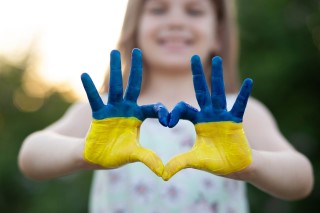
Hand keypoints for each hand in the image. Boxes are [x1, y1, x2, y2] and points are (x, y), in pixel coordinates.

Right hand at [81, 48, 167, 176]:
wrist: (95, 158)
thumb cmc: (115, 155)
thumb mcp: (133, 156)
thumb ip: (148, 159)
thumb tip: (165, 172)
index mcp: (137, 118)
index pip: (152, 109)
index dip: (161, 111)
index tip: (169, 119)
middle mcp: (125, 109)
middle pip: (132, 86)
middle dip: (136, 69)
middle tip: (138, 51)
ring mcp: (111, 109)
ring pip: (114, 86)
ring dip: (114, 70)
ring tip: (113, 51)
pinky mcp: (97, 113)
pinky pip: (93, 99)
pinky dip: (89, 88)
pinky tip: (84, 74)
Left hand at [162, 55, 252, 179]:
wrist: (238, 168)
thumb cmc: (218, 163)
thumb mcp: (196, 161)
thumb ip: (180, 163)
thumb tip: (163, 174)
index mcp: (198, 122)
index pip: (184, 109)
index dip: (174, 112)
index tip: (166, 121)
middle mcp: (210, 115)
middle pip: (202, 91)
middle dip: (197, 74)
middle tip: (192, 57)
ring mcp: (224, 116)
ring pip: (219, 93)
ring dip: (217, 77)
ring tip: (217, 58)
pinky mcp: (236, 121)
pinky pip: (240, 105)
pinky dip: (244, 94)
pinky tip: (249, 81)